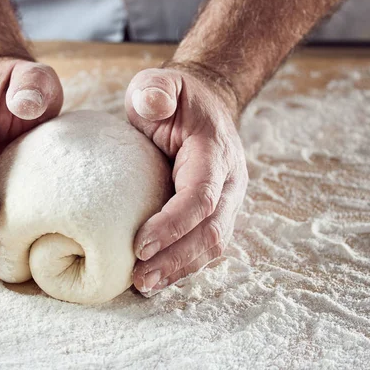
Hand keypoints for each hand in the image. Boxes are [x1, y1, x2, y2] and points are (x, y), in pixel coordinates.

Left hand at [126, 62, 247, 294]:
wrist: (203, 107)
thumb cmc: (176, 99)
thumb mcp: (160, 84)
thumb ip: (156, 89)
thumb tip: (153, 104)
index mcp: (215, 152)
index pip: (200, 196)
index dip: (173, 224)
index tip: (140, 245)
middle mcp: (229, 181)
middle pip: (212, 231)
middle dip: (177, 259)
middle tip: (140, 278)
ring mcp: (226, 199)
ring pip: (213, 244)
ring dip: (180, 268)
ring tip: (145, 284)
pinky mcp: (216, 212)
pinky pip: (205, 244)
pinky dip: (183, 264)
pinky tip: (157, 277)